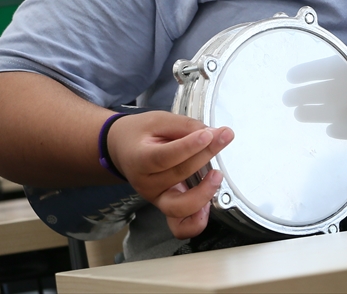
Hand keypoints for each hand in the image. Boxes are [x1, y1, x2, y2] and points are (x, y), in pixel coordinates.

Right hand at [105, 111, 233, 238]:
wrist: (122, 149)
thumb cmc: (140, 134)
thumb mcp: (158, 120)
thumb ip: (185, 126)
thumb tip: (212, 133)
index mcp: (139, 159)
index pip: (165, 157)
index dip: (190, 146)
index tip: (209, 134)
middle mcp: (146, 183)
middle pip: (179, 174)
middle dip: (206, 155)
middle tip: (224, 136)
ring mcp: (156, 198)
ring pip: (180, 207)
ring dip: (203, 193)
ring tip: (216, 175)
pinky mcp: (167, 206)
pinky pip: (180, 226)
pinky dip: (196, 221)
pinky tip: (209, 204)